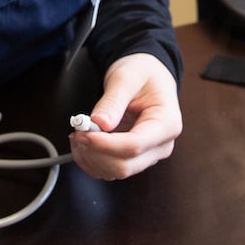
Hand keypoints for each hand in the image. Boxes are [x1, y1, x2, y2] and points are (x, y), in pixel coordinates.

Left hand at [71, 53, 181, 180]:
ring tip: (79, 133)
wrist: (146, 74)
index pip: (135, 145)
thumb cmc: (142, 73)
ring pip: (115, 171)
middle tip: (77, 131)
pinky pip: (109, 170)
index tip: (83, 133)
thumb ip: (113, 101)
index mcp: (166, 123)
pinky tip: (85, 142)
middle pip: (125, 165)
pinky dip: (91, 160)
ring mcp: (148, 155)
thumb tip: (99, 123)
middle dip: (95, 152)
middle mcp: (161, 145)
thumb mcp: (126, 78)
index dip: (105, 144)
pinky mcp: (134, 158)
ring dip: (90, 158)